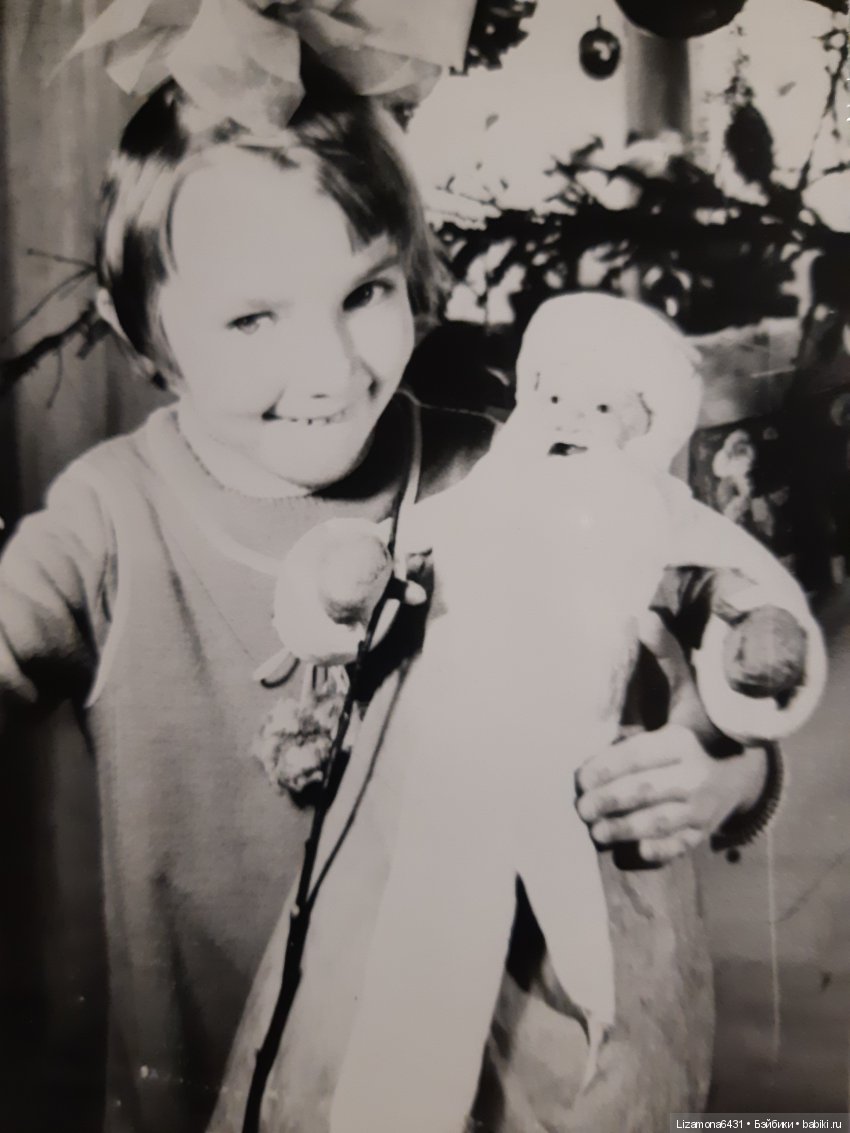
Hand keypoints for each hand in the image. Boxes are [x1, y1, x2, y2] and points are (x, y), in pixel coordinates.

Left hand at [574, 610, 768, 863]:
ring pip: (655, 824)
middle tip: (580, 807)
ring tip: (594, 830)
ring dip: (621, 829)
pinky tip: (629, 851)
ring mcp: (700, 809)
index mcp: (684, 742)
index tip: (580, 776)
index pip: (637, 756)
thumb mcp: (688, 690)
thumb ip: (665, 657)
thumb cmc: (701, 725)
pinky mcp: (701, 832)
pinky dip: (653, 852)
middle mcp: (694, 777)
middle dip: (607, 801)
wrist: (744, 767)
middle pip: (642, 793)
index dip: (604, 767)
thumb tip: (644, 617)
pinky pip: (676, 847)